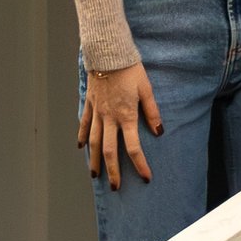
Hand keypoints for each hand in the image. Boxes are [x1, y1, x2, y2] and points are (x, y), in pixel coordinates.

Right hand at [80, 61, 160, 187]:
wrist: (108, 53)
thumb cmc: (130, 69)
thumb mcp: (146, 89)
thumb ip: (152, 112)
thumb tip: (159, 131)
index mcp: (126, 116)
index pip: (133, 147)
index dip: (140, 164)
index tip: (145, 177)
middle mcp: (110, 118)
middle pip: (110, 151)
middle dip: (113, 171)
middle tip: (115, 186)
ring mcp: (97, 112)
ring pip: (93, 141)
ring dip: (94, 160)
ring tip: (95, 175)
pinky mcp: (90, 104)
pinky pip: (84, 123)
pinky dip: (81, 136)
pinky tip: (80, 147)